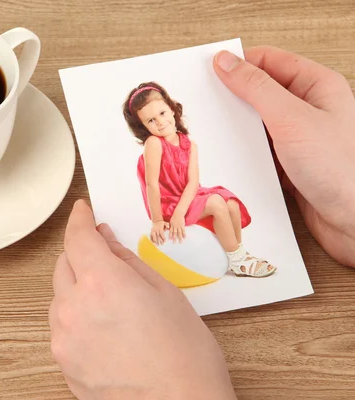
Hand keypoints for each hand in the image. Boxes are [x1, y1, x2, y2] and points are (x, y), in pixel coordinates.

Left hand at [49, 200, 236, 399]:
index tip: (81, 212)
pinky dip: (76, 317)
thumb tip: (106, 241)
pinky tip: (104, 329)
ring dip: (77, 288)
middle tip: (105, 259)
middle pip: (63, 264)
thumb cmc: (184, 358)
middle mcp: (74, 307)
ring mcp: (64, 337)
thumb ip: (128, 261)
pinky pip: (61, 326)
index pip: (77, 237)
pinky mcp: (63, 362)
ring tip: (111, 303)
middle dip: (81, 255)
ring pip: (59, 296)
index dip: (79, 219)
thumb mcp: (166, 294)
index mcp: (103, 282)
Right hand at [214, 46, 354, 266]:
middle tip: (202, 104)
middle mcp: (308, 109)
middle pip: (260, 92)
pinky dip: (241, 153)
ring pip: (256, 124)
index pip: (269, 61)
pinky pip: (258, 152)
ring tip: (210, 132)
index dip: (238, 64)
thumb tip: (226, 62)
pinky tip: (226, 157)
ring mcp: (298, 138)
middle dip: (231, 98)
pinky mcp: (289, 165)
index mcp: (317, 86)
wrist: (354, 221)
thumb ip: (256, 88)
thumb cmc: (339, 168)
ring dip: (234, 129)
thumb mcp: (291, 119)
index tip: (207, 73)